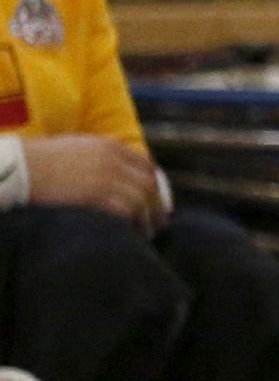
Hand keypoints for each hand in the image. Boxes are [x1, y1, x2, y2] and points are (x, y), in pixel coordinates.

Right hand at [27, 134, 162, 230]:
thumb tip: (116, 175)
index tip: (155, 199)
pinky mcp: (96, 195)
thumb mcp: (76, 149)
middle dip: (157, 205)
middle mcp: (113, 160)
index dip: (153, 184)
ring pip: (141, 200)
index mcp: (108, 146)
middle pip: (148, 184)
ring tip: (146, 233)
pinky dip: (132, 224)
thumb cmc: (39, 162)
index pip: (145, 165)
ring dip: (148, 219)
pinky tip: (131, 234)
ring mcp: (106, 177)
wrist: (18, 168)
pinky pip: (126, 212)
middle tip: (158, 222)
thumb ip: (99, 157)